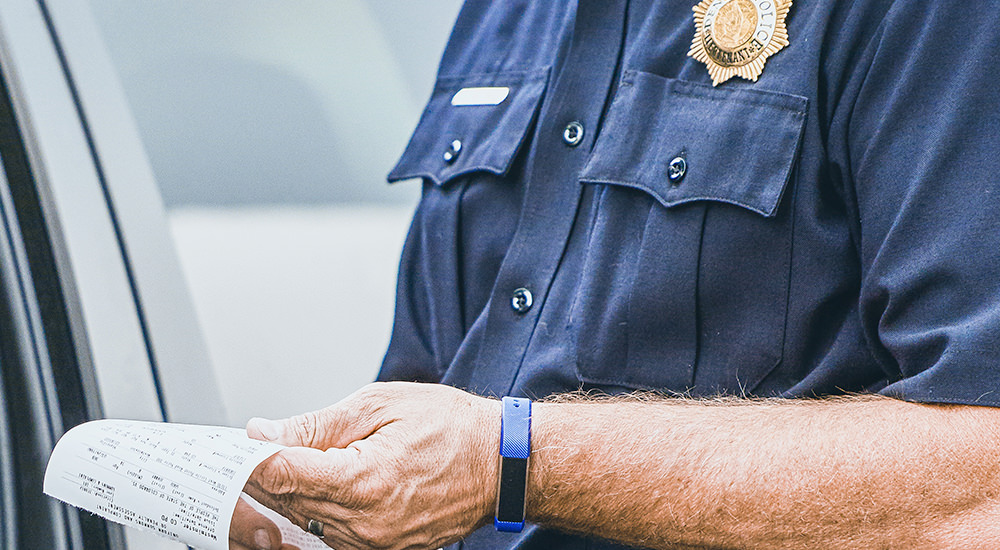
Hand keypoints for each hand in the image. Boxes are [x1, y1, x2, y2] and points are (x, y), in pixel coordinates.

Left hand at [242, 382, 500, 548]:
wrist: (501, 462)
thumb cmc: (451, 427)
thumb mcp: (380, 405)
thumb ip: (317, 424)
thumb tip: (265, 433)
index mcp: (363, 481)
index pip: (281, 475)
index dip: (251, 458)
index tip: (237, 443)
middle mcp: (365, 522)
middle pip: (287, 502)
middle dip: (264, 474)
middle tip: (251, 447)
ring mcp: (375, 543)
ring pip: (304, 521)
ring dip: (291, 492)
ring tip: (294, 459)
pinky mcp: (383, 549)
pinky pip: (332, 534)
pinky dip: (318, 509)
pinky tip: (323, 483)